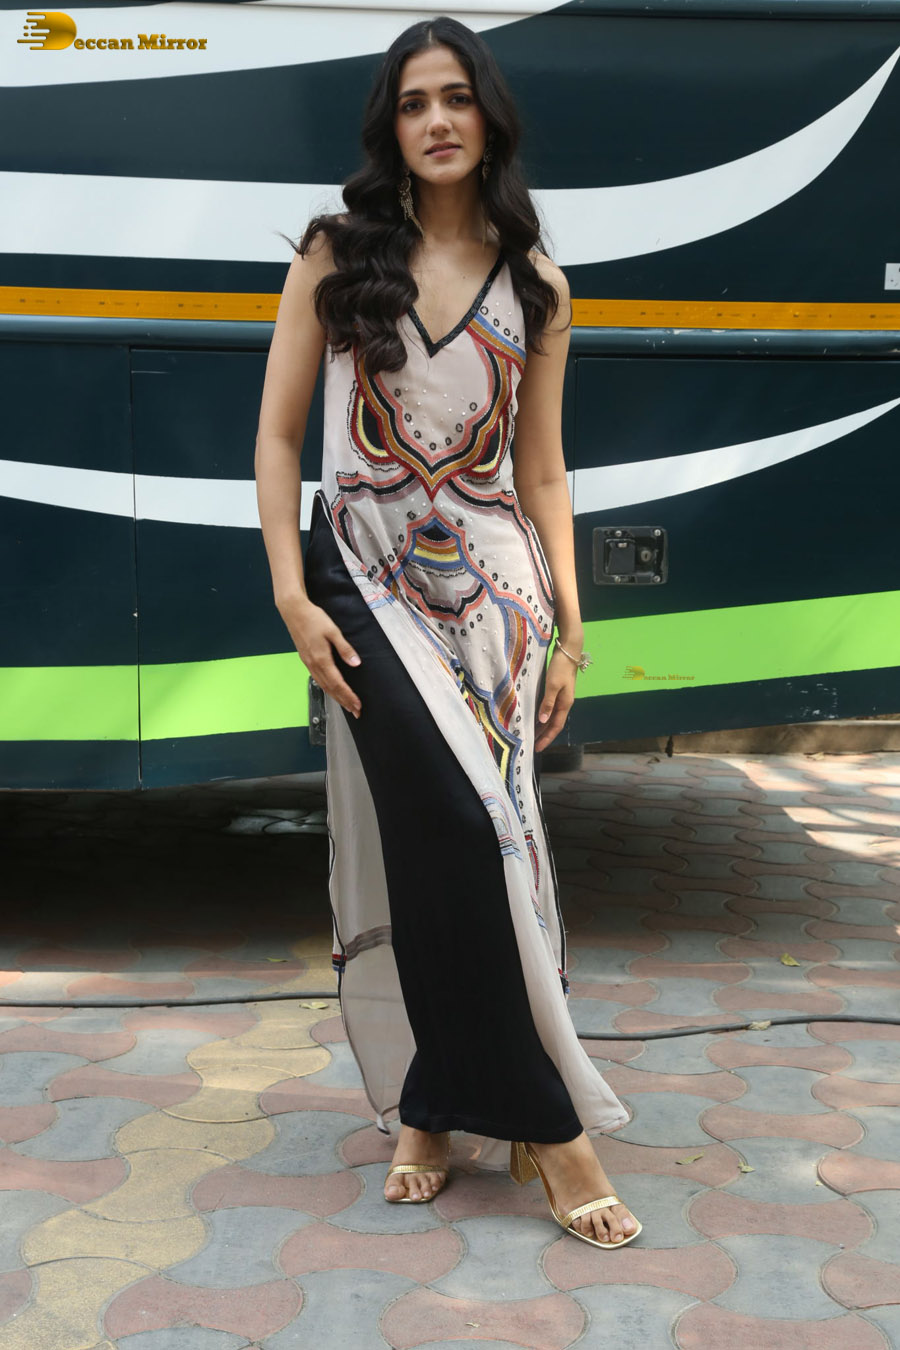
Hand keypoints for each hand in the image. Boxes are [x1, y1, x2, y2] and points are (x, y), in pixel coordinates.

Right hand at [278, 595, 361, 718]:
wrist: (293, 611)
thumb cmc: (314, 618)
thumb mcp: (333, 631)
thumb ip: (344, 648)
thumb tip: (356, 664)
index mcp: (322, 659)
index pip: (338, 683)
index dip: (348, 696)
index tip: (358, 705)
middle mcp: (314, 665)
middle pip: (331, 689)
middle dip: (344, 701)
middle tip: (356, 712)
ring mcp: (308, 663)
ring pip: (324, 686)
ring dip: (336, 697)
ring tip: (347, 705)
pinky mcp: (306, 660)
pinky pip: (318, 680)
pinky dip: (327, 689)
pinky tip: (332, 691)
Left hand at [535, 649, 576, 752]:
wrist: (569, 651)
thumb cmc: (560, 668)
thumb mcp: (553, 685)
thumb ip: (548, 703)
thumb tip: (543, 721)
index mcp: (565, 704)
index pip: (555, 726)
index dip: (547, 738)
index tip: (538, 748)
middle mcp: (564, 703)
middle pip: (554, 724)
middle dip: (544, 736)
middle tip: (533, 746)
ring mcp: (562, 697)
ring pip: (552, 717)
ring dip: (543, 727)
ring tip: (533, 735)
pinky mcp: (558, 691)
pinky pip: (550, 709)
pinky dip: (543, 716)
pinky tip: (536, 718)